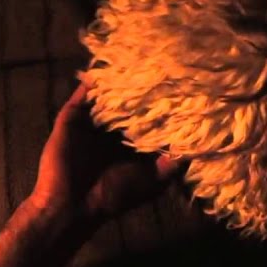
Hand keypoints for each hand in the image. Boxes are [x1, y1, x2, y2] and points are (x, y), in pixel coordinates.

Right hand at [28, 84, 186, 223]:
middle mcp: (111, 132)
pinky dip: (93, 83)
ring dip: (118, 83)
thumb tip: (195, 148)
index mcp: (130, 145)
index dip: (163, 108)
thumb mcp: (152, 181)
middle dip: (142, 90)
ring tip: (135, 61)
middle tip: (161, 69)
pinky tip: (106, 69)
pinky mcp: (72, 118)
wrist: (71, 205)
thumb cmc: (114, 196)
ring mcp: (91, 123)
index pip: (149, 120)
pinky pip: (82, 96)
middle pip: (128, 104)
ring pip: (107, 96)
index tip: (182, 92)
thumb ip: (171, 164)